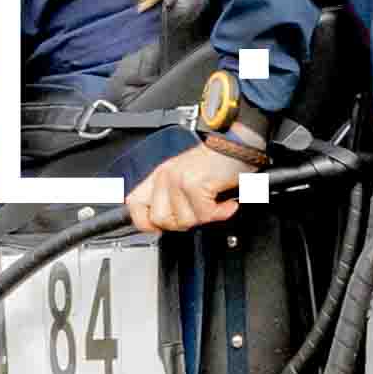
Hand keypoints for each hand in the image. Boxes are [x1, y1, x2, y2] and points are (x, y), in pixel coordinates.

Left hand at [126, 142, 258, 234]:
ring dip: (204, 217)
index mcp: (159, 175)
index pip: (133, 204)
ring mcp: (177, 179)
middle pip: (159, 219)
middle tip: (197, 213)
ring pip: (182, 220)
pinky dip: (220, 213)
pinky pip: (203, 215)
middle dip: (182, 223)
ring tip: (214, 204)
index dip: (145, 221)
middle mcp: (165, 176)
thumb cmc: (218, 164)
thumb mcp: (185, 179)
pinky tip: (225, 203)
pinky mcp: (194, 184)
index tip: (161, 226)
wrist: (239, 147)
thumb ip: (169, 198)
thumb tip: (161, 224)